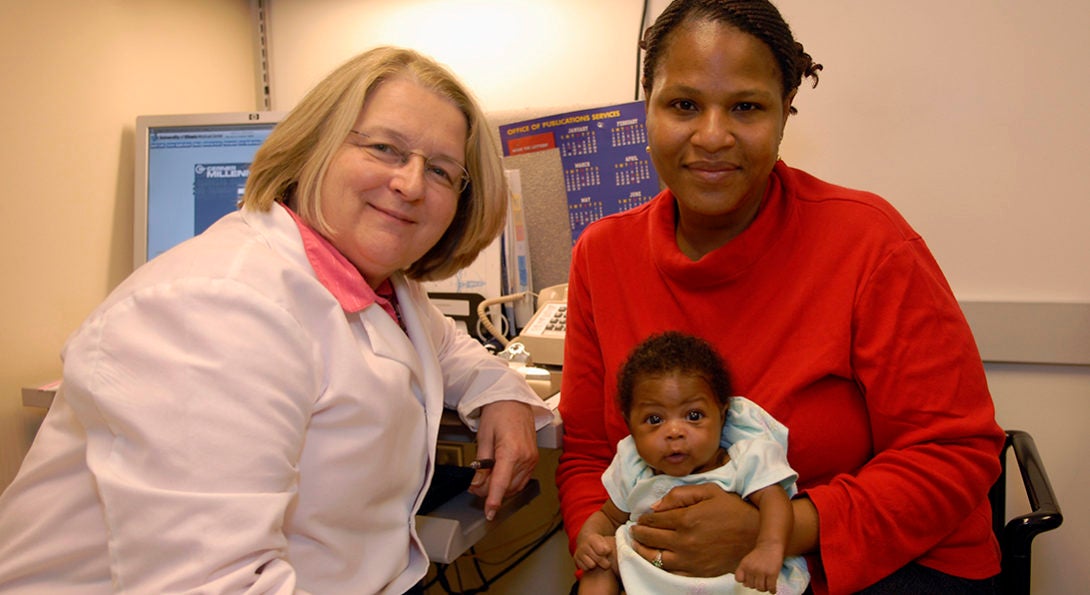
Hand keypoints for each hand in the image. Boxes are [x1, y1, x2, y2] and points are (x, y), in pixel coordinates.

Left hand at [470, 400, 537, 519]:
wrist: (514, 400)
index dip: (493, 501)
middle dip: (489, 491)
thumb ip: (481, 464)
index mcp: (512, 451)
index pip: (500, 483)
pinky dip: (509, 483)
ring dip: (499, 489)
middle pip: (506, 487)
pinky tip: (499, 478)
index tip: (489, 513)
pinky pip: (521, 480)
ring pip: (514, 486)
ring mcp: (532, 459)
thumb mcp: (483, 437)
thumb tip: (476, 483)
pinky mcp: (533, 459)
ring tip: (484, 481)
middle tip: (474, 486)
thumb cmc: (499, 412)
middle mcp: (525, 457)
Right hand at [574, 534, 616, 571]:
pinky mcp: (575, 559)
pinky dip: (589, 567)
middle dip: (605, 562)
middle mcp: (584, 545)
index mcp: (592, 539)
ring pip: (591, 565)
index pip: (603, 550)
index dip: (607, 552)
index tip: (609, 552)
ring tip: (598, 561)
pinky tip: (592, 562)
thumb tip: (615, 549)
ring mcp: (579, 552)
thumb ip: (613, 542)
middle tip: (607, 561)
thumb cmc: (600, 542)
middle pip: (598, 559)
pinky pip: (585, 568)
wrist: (585, 539)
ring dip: (596, 565)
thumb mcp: (606, 539)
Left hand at [628, 484, 758, 576]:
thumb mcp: (709, 491)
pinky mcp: (697, 572)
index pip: (654, 519)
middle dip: (639, 532)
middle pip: (651, 538)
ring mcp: (690, 559)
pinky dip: (657, 565)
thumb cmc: (733, 509)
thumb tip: (656, 506)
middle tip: (634, 529)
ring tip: (637, 544)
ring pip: (655, 557)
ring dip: (642, 550)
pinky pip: (669, 571)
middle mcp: (685, 541)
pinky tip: (654, 558)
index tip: (641, 517)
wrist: (755, 536)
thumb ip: (680, 494)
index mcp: (687, 518)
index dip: (644, 518)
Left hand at [735, 545, 783, 593]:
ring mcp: (762, 572)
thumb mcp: (747, 560)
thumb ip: (745, 571)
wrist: (770, 545)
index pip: (739, 579)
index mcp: (744, 565)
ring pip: (761, 588)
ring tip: (767, 585)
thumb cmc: (760, 553)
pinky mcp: (772, 574)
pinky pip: (771, 587)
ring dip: (764, 588)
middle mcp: (751, 569)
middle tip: (760, 582)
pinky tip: (773, 589)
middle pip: (751, 586)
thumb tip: (745, 584)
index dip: (744, 581)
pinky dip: (772, 590)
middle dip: (756, 585)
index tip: (749, 580)